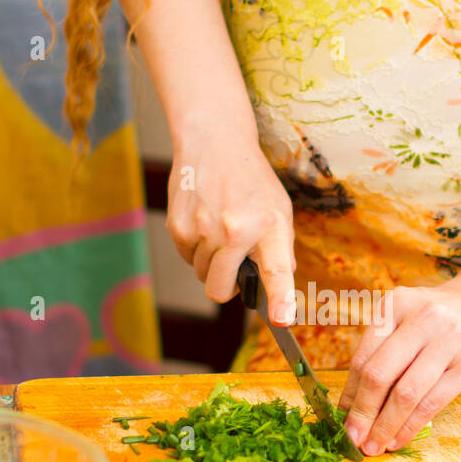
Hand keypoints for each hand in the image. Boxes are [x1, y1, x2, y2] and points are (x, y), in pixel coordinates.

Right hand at [166, 143, 296, 324]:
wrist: (215, 142)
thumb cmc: (251, 181)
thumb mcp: (279, 211)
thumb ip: (280, 251)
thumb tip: (275, 289)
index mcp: (270, 227)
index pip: (277, 270)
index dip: (280, 299)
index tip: (281, 319)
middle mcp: (236, 230)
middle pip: (220, 290)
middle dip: (226, 286)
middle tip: (234, 261)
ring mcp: (204, 229)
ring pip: (201, 274)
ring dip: (210, 262)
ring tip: (219, 228)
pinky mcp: (179, 226)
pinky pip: (185, 258)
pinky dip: (194, 248)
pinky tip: (204, 221)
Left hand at [337, 272, 460, 453]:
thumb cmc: (441, 319)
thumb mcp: (407, 319)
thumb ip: (381, 351)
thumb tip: (352, 404)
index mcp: (395, 306)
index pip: (363, 358)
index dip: (349, 394)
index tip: (341, 420)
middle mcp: (421, 319)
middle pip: (379, 375)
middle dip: (362, 414)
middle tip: (352, 439)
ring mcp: (448, 341)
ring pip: (406, 393)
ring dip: (385, 426)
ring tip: (374, 446)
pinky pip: (432, 402)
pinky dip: (411, 426)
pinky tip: (399, 439)